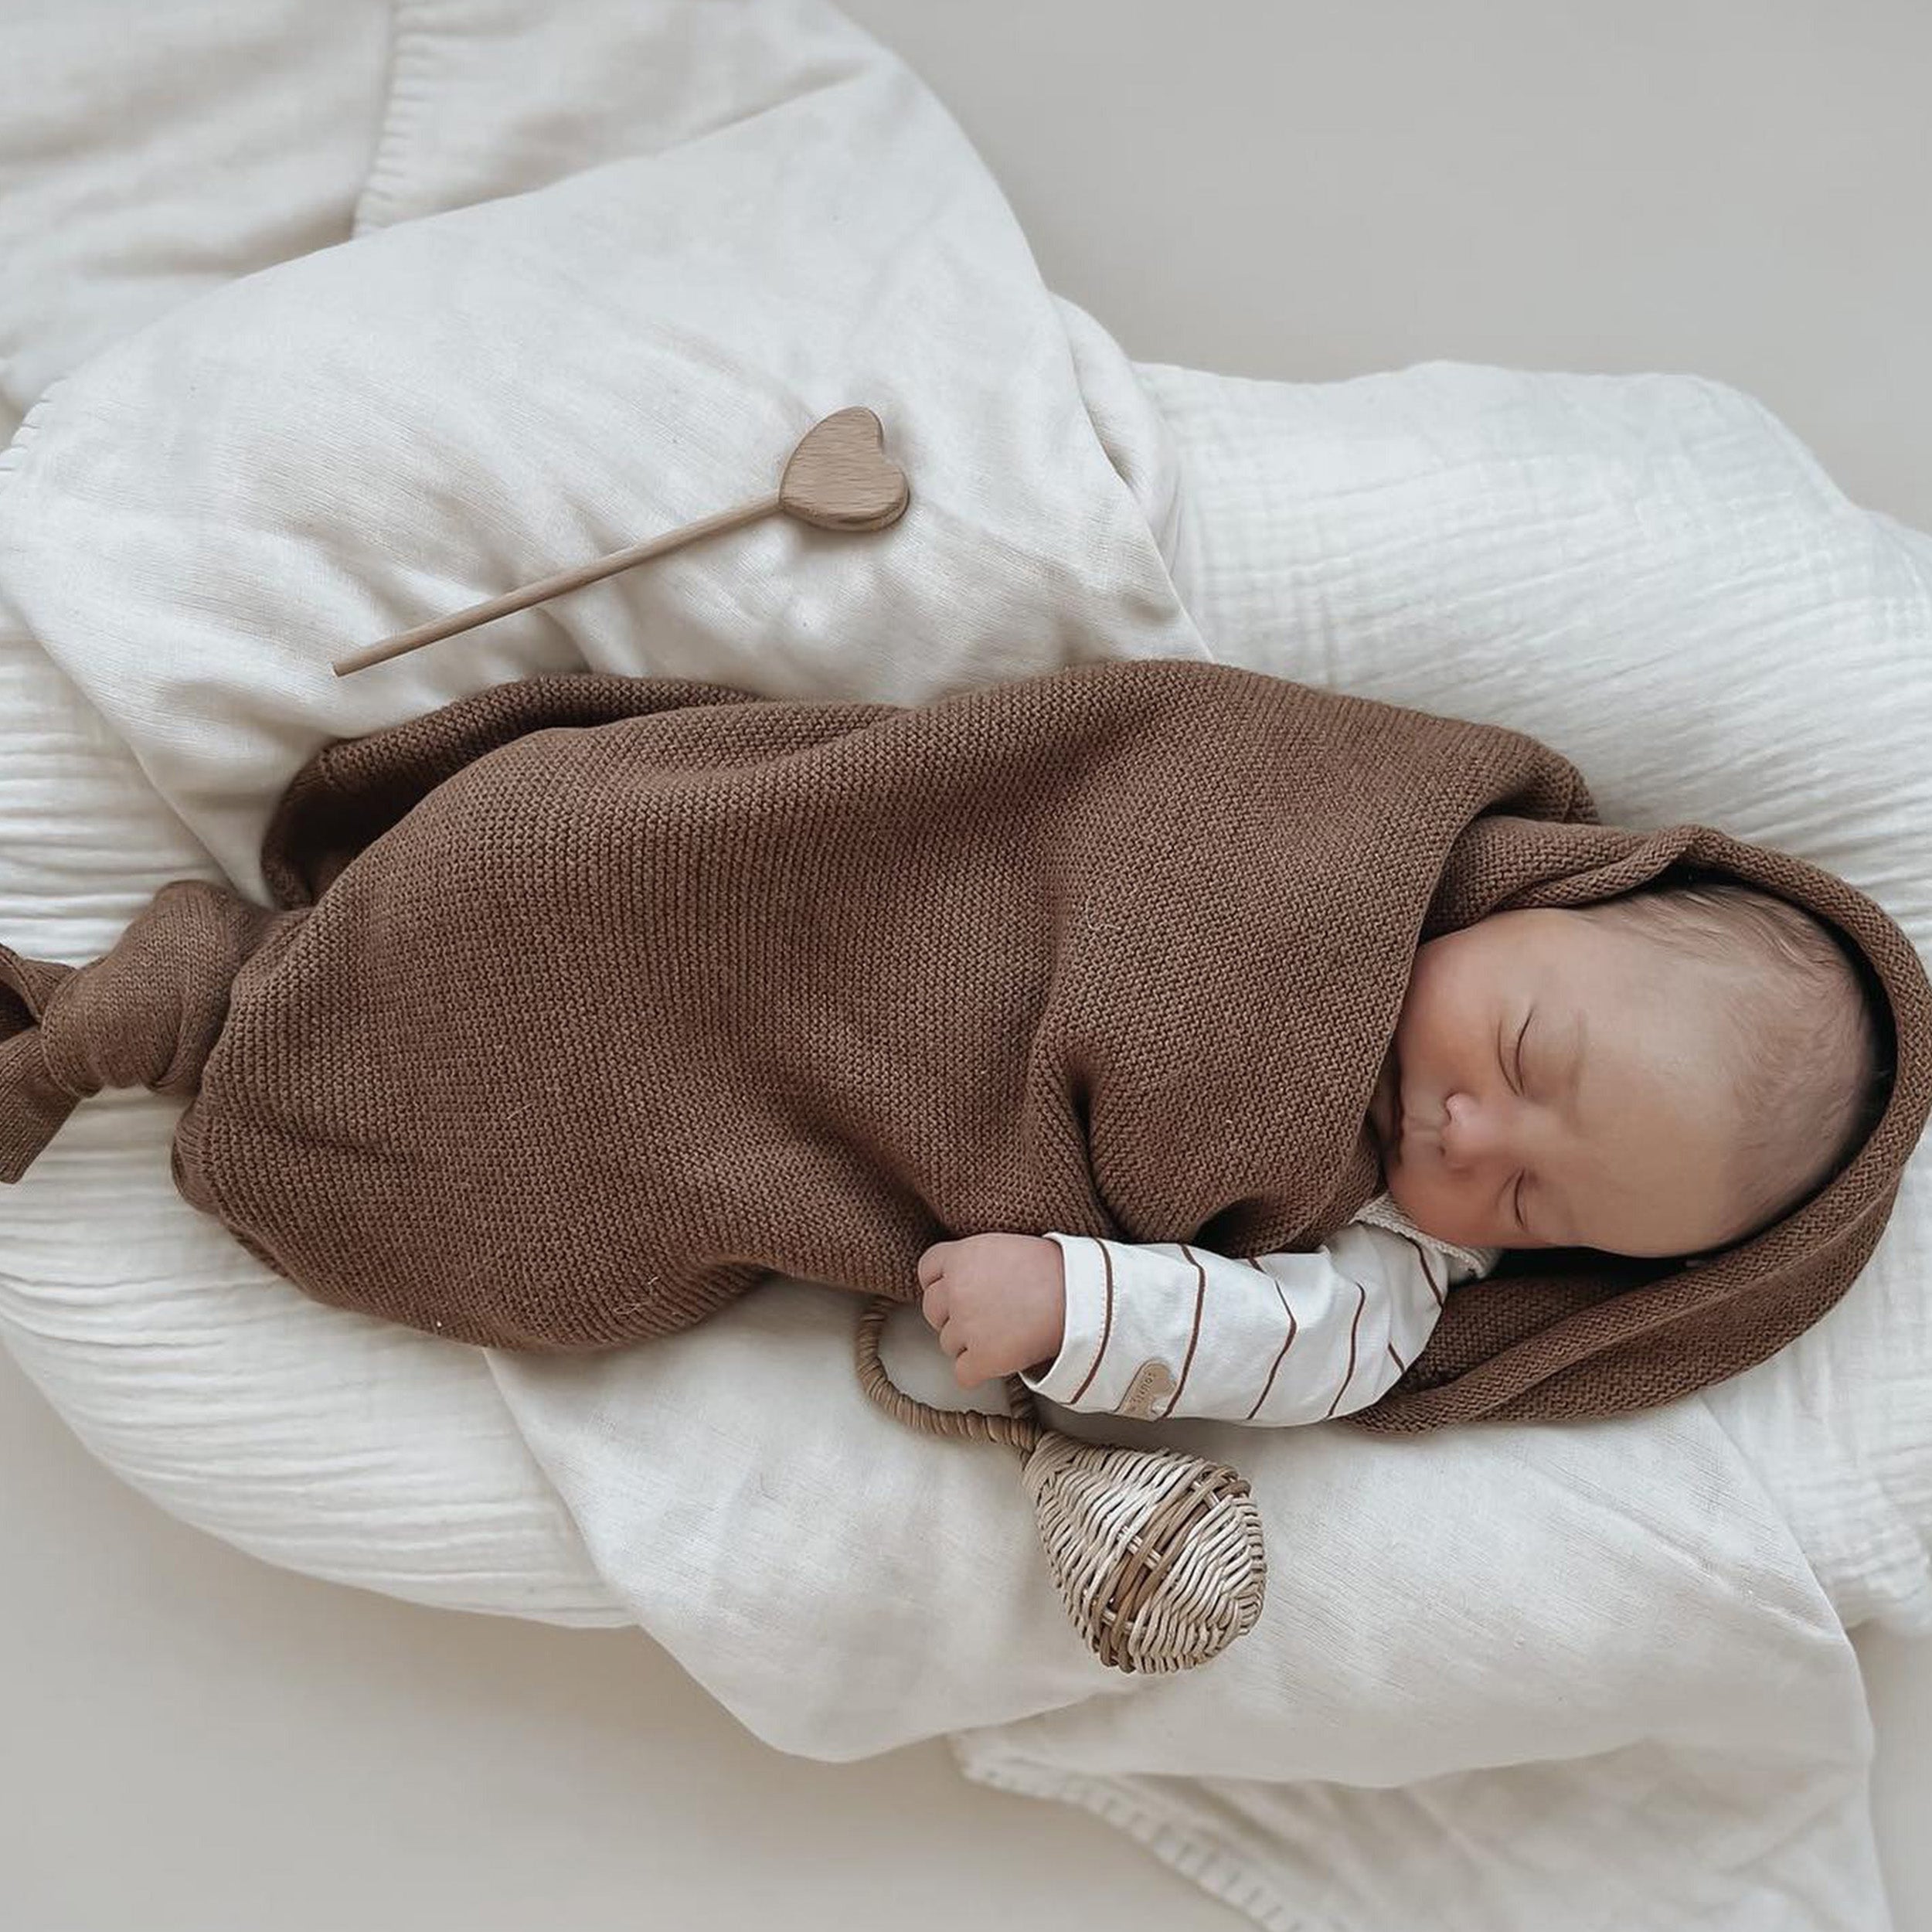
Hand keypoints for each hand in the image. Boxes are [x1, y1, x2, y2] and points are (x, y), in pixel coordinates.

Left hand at [917, 1232, 1065, 1388]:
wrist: (1082, 1296)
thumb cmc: (1054, 1268)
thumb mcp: (1004, 1246)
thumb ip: (974, 1260)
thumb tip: (962, 1278)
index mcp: (961, 1256)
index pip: (927, 1271)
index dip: (941, 1283)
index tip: (955, 1291)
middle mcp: (955, 1290)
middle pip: (932, 1311)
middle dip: (953, 1316)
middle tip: (984, 1317)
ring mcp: (966, 1326)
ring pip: (948, 1344)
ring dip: (969, 1345)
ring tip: (1003, 1335)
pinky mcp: (982, 1358)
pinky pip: (963, 1374)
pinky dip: (978, 1372)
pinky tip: (999, 1360)